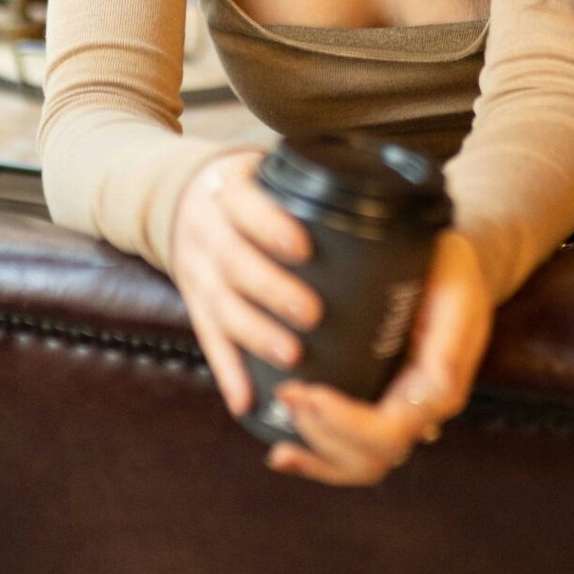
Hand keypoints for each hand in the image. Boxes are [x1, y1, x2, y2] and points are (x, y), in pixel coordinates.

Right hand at [170, 147, 323, 417]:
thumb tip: (391, 198)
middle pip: (234, 262)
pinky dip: (226, 372)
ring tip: (291, 356)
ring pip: (220, 307)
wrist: (181, 200)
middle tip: (312, 312)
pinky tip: (245, 400)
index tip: (304, 247)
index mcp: (228, 192)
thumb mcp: (264, 173)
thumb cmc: (248, 191)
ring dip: (255, 334)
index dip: (270, 226)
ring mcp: (197, 272)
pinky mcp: (195, 305)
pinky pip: (208, 341)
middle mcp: (207, 232)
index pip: (243, 205)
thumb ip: (308, 188)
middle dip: (272, 288)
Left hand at [266, 228, 491, 486]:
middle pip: (371, 460)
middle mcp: (420, 411)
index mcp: (438, 391)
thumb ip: (452, 337)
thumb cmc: (453, 273)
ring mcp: (399, 412)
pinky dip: (318, 454)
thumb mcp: (458, 292)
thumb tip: (440, 384)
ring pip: (359, 464)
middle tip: (286, 398)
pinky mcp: (380, 403)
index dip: (344, 424)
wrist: (457, 267)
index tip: (306, 392)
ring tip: (278, 451)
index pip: (388, 433)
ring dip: (317, 459)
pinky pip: (351, 446)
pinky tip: (284, 450)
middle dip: (322, 438)